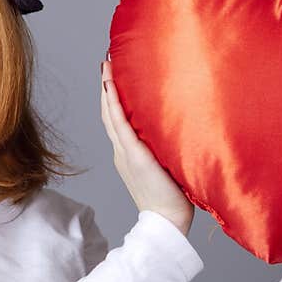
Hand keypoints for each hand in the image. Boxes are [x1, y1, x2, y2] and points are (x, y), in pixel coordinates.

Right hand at [100, 53, 194, 236]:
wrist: (167, 220)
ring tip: (106, 66)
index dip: (112, 98)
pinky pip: (120, 126)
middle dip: (106, 87)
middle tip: (106, 62)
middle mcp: (122, 151)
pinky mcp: (135, 156)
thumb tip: (176, 129)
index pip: (116, 120)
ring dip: (106, 89)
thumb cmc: (172, 197)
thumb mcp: (166, 166)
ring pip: (110, 116)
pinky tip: (110, 86)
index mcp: (128, 154)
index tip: (112, 75)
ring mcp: (126, 153)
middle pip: (108, 114)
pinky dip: (113, 105)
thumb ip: (164, 148)